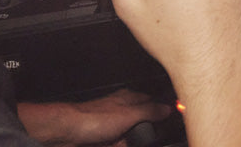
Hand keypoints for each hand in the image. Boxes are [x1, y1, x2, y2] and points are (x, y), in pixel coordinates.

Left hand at [17, 89, 171, 145]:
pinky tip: (114, 145)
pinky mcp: (107, 140)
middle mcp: (123, 110)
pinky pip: (120, 146)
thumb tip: (168, 107)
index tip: (171, 121)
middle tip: (132, 138)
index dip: (163, 113)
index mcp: (131, 98)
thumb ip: (150, 110)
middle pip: (143, 127)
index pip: (155, 103)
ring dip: (128, 143)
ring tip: (119, 142)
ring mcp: (115, 127)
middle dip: (142, 136)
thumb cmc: (94, 117)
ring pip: (131, 140)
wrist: (69, 133)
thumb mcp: (129, 113)